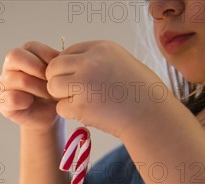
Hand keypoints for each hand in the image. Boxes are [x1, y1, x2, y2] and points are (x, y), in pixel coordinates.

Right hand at [0, 41, 60, 133]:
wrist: (49, 116)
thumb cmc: (54, 93)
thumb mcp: (58, 75)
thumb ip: (56, 64)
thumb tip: (59, 59)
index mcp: (22, 56)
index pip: (30, 46)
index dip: (47, 56)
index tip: (60, 70)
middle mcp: (9, 68)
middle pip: (15, 56)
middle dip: (37, 68)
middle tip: (51, 82)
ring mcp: (3, 84)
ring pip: (17, 78)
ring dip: (38, 88)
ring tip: (49, 96)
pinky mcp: (2, 103)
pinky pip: (11, 98)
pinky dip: (25, 101)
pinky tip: (32, 103)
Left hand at [46, 40, 169, 138]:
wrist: (151, 115)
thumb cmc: (139, 92)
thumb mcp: (119, 62)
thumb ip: (94, 60)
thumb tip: (67, 65)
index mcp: (101, 47)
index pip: (67, 52)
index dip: (68, 68)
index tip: (79, 79)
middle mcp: (89, 61)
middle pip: (53, 68)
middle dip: (59, 81)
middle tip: (74, 92)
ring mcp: (83, 83)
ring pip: (53, 87)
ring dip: (62, 97)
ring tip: (82, 102)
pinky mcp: (80, 105)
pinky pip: (60, 108)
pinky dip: (70, 113)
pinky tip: (89, 113)